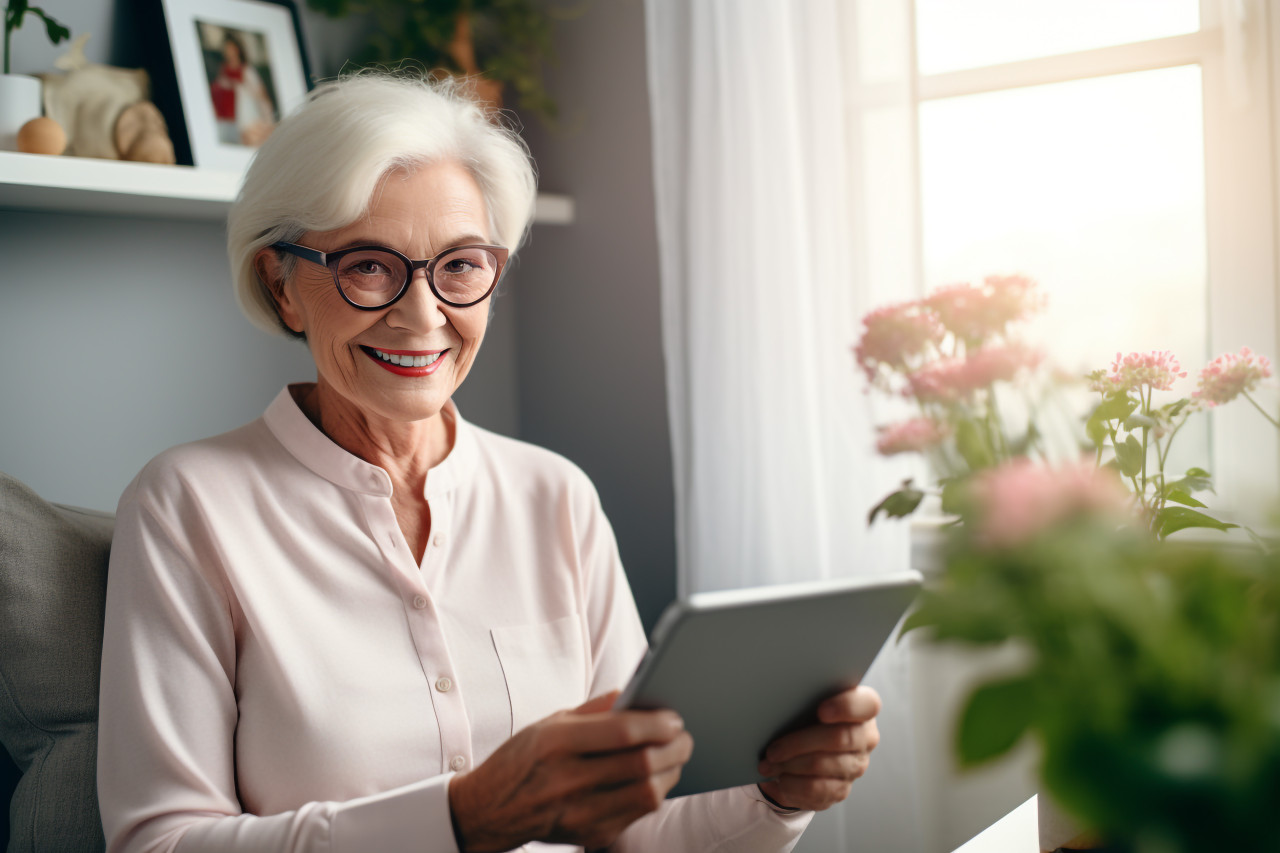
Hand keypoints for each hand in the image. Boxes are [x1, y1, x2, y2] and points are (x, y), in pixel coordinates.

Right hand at [448, 690, 693, 851]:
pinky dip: (652, 794)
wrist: (488, 809)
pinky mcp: (589, 834)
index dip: (657, 724)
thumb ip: (594, 709)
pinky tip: (651, 779)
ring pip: (647, 794)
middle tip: (683, 737)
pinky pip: (636, 814)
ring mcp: (579, 812)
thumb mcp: (549, 722)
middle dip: (674, 748)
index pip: (622, 732)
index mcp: (556, 743)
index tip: (674, 718)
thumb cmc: (522, 759)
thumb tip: (634, 693)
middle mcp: (567, 779)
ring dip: (670, 773)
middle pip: (642, 765)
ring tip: (672, 757)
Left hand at [756, 685, 880, 810]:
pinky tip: (779, 780)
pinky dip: (793, 785)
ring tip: (767, 765)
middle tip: (772, 749)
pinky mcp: (842, 788)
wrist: (806, 747)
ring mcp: (856, 765)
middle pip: (839, 738)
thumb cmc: (807, 715)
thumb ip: (805, 696)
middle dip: (799, 743)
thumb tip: (777, 698)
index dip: (846, 707)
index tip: (821, 710)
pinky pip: (817, 790)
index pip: (868, 704)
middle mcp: (865, 738)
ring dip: (789, 766)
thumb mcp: (808, 701)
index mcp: (863, 708)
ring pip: (822, 765)